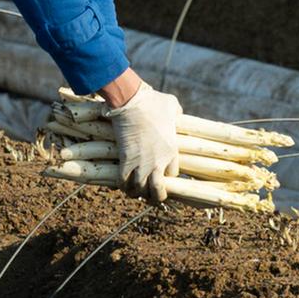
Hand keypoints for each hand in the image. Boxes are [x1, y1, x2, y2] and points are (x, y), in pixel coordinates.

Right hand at [108, 83, 179, 202]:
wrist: (132, 102)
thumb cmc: (153, 101)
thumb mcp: (172, 106)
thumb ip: (176, 112)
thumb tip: (176, 111)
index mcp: (172, 150)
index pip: (173, 175)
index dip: (166, 177)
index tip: (160, 174)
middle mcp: (158, 162)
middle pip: (158, 190)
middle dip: (155, 196)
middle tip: (150, 196)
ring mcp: (141, 163)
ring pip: (140, 190)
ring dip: (137, 193)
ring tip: (134, 192)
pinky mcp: (125, 160)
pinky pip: (123, 182)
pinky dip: (122, 186)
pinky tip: (122, 185)